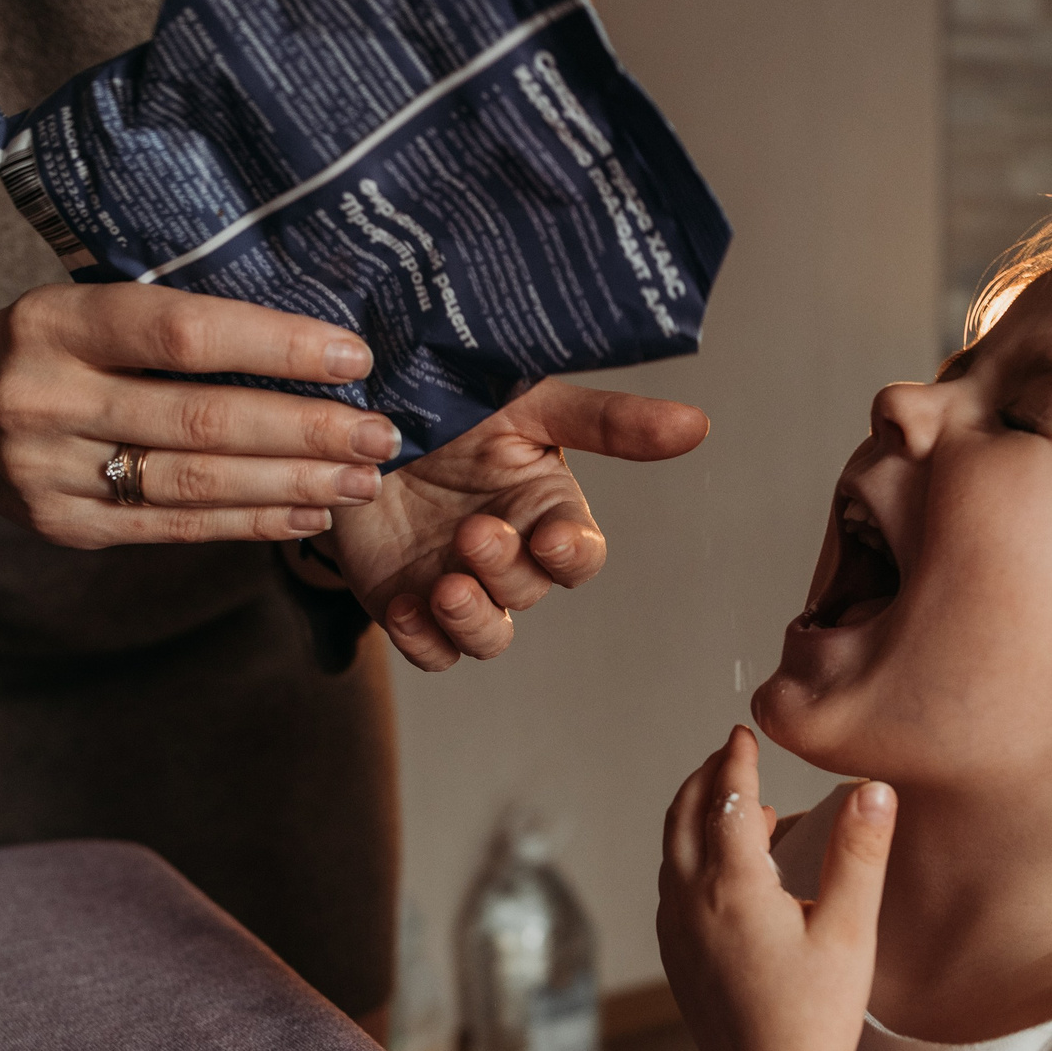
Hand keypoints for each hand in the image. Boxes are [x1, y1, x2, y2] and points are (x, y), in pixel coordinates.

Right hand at [0, 283, 402, 547]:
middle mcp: (44, 397)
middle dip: (304, 431)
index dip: (275, 346)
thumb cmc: (44, 349)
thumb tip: (305, 331)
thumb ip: (166, 317)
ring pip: (195, 484)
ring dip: (291, 485)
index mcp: (54, 322)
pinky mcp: (67, 527)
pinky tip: (307, 513)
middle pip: (201, 421)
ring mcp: (50, 471)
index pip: (182, 332)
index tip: (353, 357)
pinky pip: (176, 527)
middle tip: (378, 434)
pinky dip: (250, 521)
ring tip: (360, 480)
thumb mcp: (78, 305)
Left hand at [324, 378, 709, 668]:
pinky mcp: (406, 604)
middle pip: (529, 592)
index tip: (550, 537)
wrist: (354, 414)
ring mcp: (458, 583)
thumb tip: (697, 424)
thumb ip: (606, 421)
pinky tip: (404, 606)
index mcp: (545, 509)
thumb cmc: (446, 399)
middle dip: (503, 572)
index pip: (580, 555)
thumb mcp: (525, 400)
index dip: (571, 555)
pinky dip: (421, 640)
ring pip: (487, 637)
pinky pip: (429, 651)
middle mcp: (509, 554)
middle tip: (471, 534)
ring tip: (443, 589)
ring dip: (471, 621)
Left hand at [656, 726, 895, 1050]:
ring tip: (732, 806)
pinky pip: (671, 888)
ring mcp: (676, 933)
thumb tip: (872, 788)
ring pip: (671, 853)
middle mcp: (691, 903)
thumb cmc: (818, 1013)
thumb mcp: (850, 928)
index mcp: (732, 886)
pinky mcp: (676, 959)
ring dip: (694, 817)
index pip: (726, 799)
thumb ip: (859, 852)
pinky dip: (688, 857)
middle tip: (729, 754)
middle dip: (704, 777)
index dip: (736, 759)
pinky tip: (721, 871)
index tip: (744, 731)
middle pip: (683, 817)